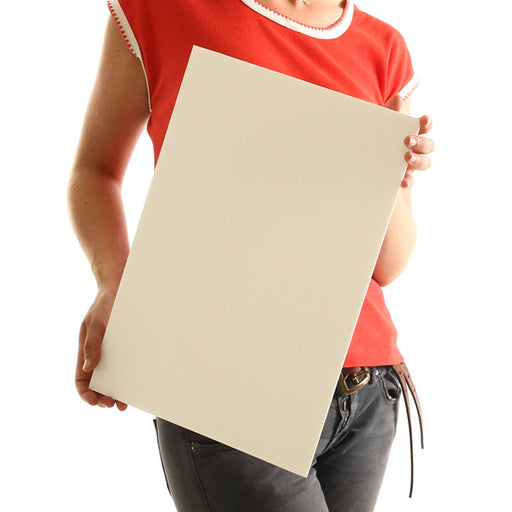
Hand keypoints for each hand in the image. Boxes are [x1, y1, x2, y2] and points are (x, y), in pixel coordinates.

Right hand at [75, 289, 126, 410]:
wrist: (121, 285)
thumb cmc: (105, 302)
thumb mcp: (95, 322)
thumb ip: (91, 344)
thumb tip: (87, 367)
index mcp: (86, 350)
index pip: (81, 379)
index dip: (86, 393)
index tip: (96, 402)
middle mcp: (99, 353)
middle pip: (98, 383)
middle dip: (104, 397)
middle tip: (115, 404)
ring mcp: (113, 350)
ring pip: (113, 377)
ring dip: (117, 391)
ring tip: (126, 401)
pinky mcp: (127, 345)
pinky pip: (128, 365)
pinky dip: (130, 377)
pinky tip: (138, 382)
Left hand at [385, 94, 434, 188]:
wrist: (361, 157)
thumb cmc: (377, 138)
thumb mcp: (380, 125)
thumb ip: (389, 112)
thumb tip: (398, 97)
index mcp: (412, 133)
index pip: (425, 127)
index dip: (426, 123)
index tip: (423, 119)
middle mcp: (416, 149)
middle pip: (428, 146)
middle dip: (420, 142)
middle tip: (407, 140)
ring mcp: (411, 164)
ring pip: (425, 163)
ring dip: (418, 160)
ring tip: (407, 157)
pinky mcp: (403, 177)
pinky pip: (411, 181)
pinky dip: (409, 181)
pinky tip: (403, 181)